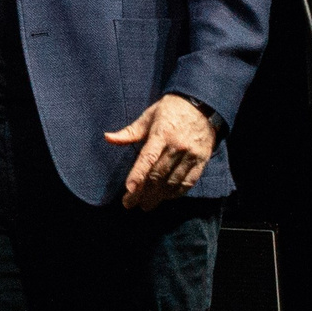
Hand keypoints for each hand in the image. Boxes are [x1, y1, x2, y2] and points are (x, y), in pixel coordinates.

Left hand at [104, 94, 217, 210]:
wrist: (203, 105)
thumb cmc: (170, 110)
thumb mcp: (148, 116)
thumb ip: (129, 132)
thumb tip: (108, 137)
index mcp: (162, 134)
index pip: (148, 158)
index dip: (138, 175)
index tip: (129, 189)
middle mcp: (177, 146)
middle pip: (158, 174)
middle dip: (143, 192)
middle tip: (130, 204)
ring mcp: (191, 154)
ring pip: (173, 181)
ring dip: (158, 196)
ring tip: (146, 205)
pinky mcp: (202, 160)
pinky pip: (189, 181)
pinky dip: (177, 192)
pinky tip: (165, 197)